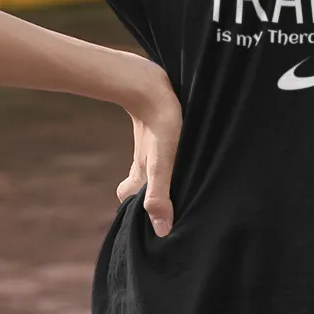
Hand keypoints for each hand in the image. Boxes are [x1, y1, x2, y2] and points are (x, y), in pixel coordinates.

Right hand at [117, 69, 181, 237]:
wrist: (148, 82)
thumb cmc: (161, 123)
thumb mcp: (162, 163)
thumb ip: (159, 194)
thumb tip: (161, 231)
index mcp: (139, 175)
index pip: (128, 199)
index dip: (134, 211)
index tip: (150, 222)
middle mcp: (141, 163)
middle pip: (139, 185)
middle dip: (150, 196)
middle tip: (172, 205)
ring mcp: (148, 146)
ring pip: (150, 167)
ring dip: (163, 177)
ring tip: (184, 185)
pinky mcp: (157, 129)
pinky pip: (160, 148)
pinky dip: (170, 157)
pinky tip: (185, 155)